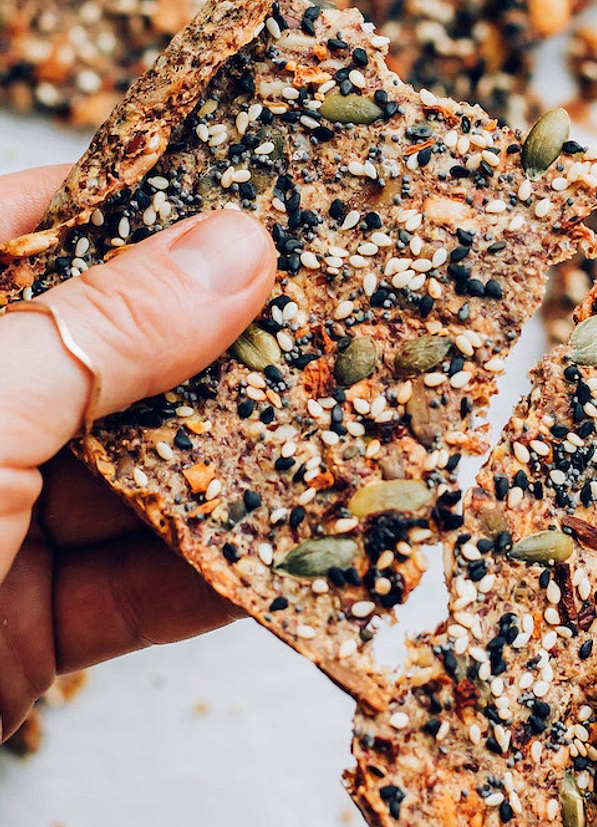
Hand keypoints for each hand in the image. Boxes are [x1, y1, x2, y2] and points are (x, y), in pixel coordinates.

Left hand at [0, 166, 275, 741]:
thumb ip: (103, 331)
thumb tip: (235, 249)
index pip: (39, 231)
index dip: (151, 213)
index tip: (260, 208)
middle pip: (114, 364)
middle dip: (222, 359)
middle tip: (326, 329)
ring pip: (142, 482)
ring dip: (236, 476)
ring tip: (336, 439)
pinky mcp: (29, 619)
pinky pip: (141, 588)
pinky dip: (215, 580)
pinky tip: (288, 556)